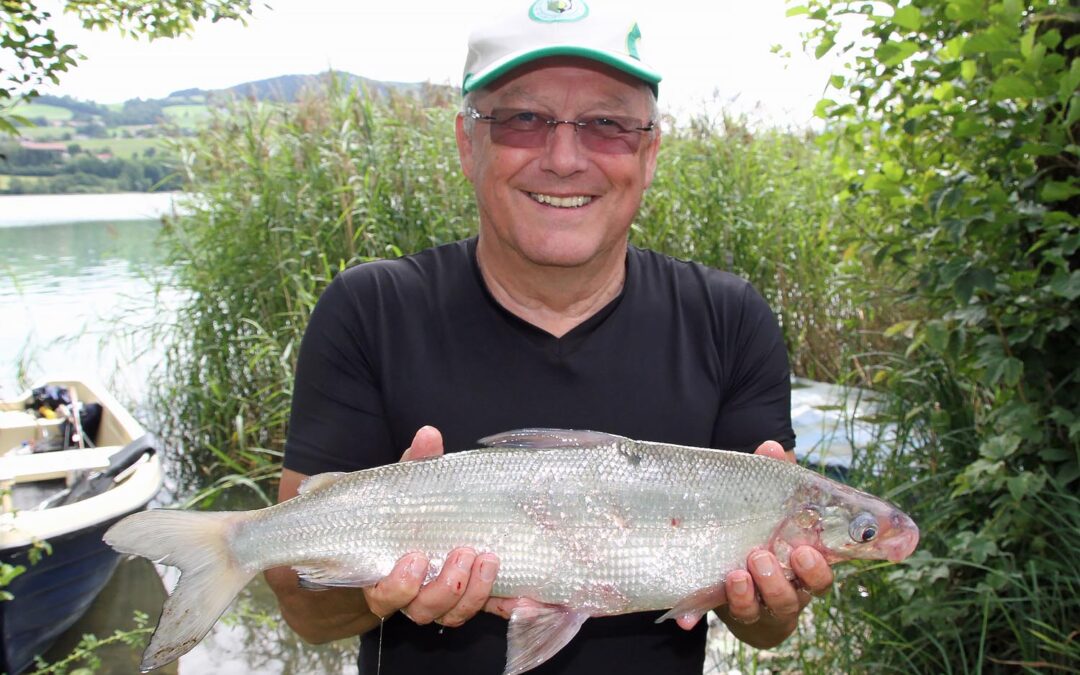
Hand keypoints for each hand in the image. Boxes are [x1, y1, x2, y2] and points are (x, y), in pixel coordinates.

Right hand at [362, 426, 500, 627]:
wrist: (423, 531)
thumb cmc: (408, 512)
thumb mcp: (409, 487)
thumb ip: (417, 464)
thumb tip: (429, 434)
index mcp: (388, 575)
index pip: (386, 595)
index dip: (399, 586)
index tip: (414, 559)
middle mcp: (414, 596)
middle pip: (424, 610)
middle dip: (446, 587)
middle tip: (463, 552)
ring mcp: (445, 601)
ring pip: (454, 614)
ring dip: (474, 593)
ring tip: (489, 559)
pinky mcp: (474, 599)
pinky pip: (490, 610)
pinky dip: (507, 605)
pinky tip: (525, 598)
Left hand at [677, 441, 833, 647]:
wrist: (736, 570)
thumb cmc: (763, 531)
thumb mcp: (770, 505)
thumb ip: (775, 478)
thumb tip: (772, 446)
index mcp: (800, 569)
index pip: (821, 575)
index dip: (817, 569)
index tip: (804, 552)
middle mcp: (783, 593)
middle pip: (790, 598)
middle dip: (777, 582)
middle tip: (760, 557)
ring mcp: (753, 607)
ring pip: (755, 611)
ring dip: (745, 596)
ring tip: (735, 574)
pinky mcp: (722, 612)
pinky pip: (709, 616)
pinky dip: (696, 616)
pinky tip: (684, 619)